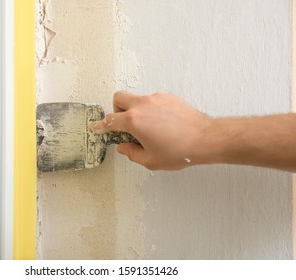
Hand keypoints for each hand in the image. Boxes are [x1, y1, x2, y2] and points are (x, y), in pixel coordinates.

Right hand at [91, 91, 210, 169]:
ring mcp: (156, 98)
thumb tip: (124, 147)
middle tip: (124, 124)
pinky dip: (151, 109)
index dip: (101, 125)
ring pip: (137, 99)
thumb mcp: (150, 160)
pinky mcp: (168, 97)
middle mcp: (142, 105)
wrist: (205, 139)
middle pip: (118, 98)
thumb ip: (131, 153)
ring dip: (136, 110)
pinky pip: (152, 100)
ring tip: (149, 127)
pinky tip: (162, 123)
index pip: (110, 120)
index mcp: (134, 121)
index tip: (97, 126)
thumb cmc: (179, 151)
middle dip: (116, 109)